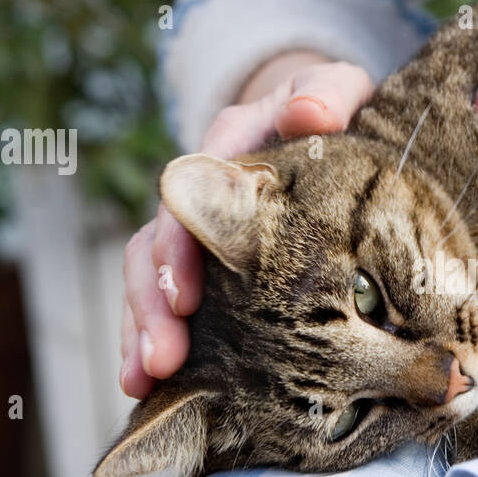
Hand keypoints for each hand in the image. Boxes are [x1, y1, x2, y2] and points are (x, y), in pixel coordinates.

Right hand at [119, 53, 372, 396]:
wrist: (322, 118)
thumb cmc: (332, 108)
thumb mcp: (337, 89)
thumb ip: (326, 93)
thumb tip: (311, 113)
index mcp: (227, 148)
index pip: (188, 197)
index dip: (181, 246)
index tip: (187, 296)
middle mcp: (197, 192)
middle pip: (156, 247)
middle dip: (153, 306)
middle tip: (161, 359)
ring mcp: (196, 232)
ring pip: (149, 281)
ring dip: (140, 332)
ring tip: (142, 382)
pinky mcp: (205, 267)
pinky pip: (167, 305)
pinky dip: (150, 341)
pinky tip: (147, 387)